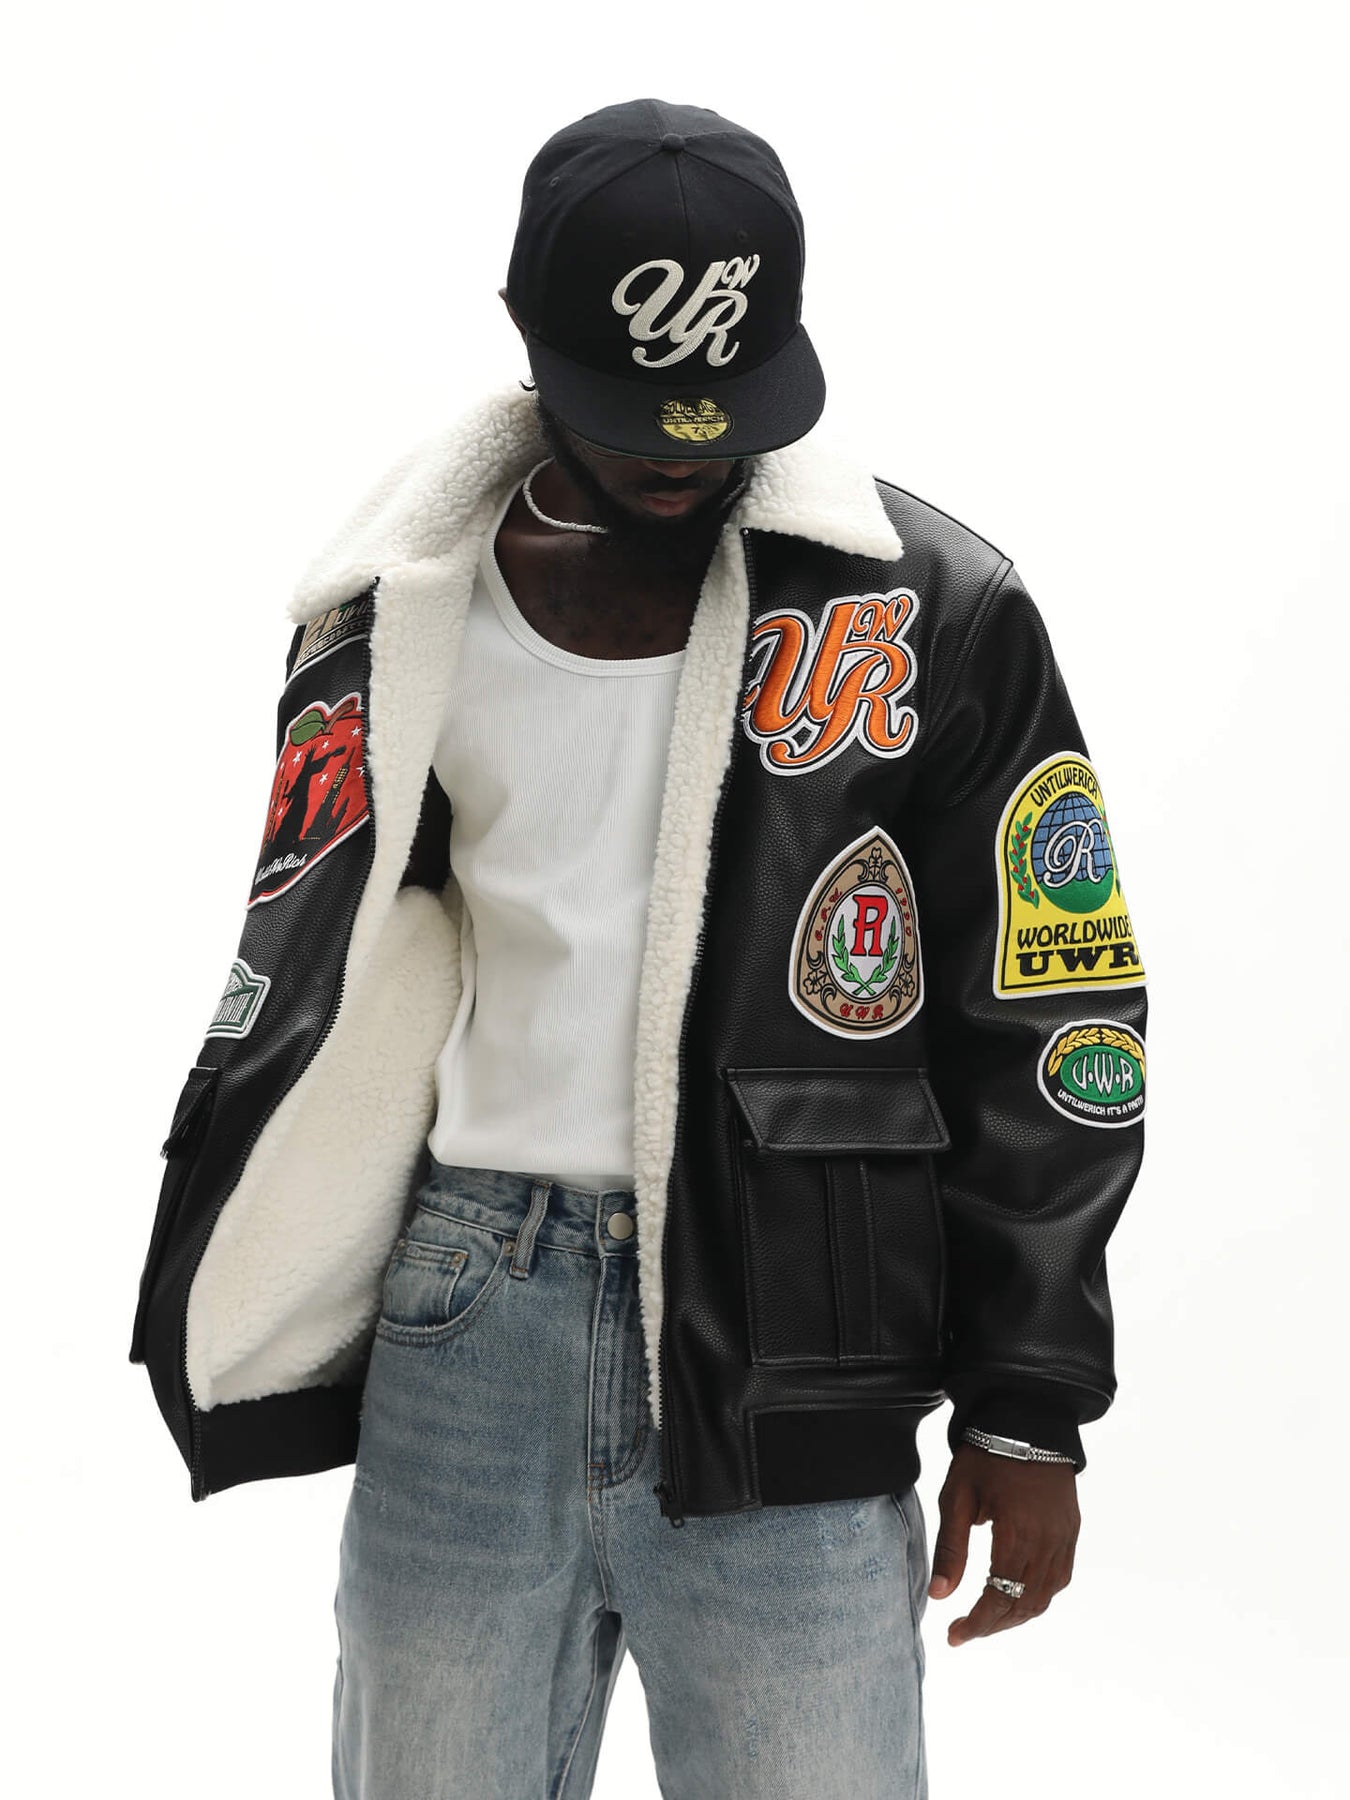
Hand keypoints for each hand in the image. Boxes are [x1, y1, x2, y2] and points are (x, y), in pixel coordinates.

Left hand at [927, 1444, 1079, 1645]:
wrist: (1027, 1419)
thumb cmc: (985, 1455)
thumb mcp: (957, 1496)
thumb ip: (951, 1548)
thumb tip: (940, 1597)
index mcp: (1017, 1535)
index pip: (999, 1597)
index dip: (977, 1624)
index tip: (954, 1636)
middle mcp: (1047, 1542)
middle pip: (1024, 1603)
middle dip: (994, 1623)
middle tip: (966, 1630)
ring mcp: (1064, 1538)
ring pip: (1045, 1596)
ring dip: (1016, 1613)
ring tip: (988, 1617)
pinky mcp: (1071, 1530)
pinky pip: (1060, 1578)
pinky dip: (1037, 1595)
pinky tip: (1016, 1594)